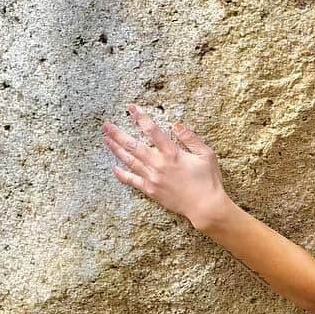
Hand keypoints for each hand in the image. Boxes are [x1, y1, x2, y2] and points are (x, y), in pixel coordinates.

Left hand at [102, 105, 228, 229]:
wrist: (204, 206)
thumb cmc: (208, 180)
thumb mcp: (206, 154)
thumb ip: (191, 138)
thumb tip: (177, 125)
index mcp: (172, 153)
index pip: (152, 131)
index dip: (141, 117)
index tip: (131, 107)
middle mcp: (159, 164)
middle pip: (133, 146)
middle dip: (118, 134)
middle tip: (106, 125)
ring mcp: (152, 178)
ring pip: (129, 161)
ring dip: (116, 149)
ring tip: (106, 139)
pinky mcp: (151, 190)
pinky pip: (132, 180)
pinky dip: (122, 174)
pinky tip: (113, 167)